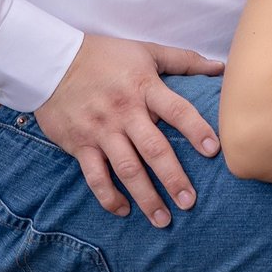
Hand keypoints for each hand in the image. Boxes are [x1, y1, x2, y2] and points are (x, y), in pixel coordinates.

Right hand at [35, 34, 224, 226]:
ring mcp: (101, 130)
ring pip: (126, 169)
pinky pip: (95, 176)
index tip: (214, 151)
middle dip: (173, 178)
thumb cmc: (105, 56)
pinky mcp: (79, 144)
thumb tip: (219, 67)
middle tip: (189, 203)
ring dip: (145, 197)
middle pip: (153, 149)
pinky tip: (124, 210)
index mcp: (144, 88)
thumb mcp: (146, 51)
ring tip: (163, 220)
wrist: (52, 62)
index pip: (177, 111)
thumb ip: (184, 61)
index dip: (197, 130)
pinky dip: (109, 196)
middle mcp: (124, 111)